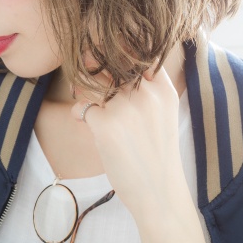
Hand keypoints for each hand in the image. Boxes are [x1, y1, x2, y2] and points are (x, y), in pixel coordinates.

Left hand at [70, 55, 187, 228]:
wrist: (159, 193)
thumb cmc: (156, 154)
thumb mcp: (163, 113)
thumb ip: (146, 88)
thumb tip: (112, 65)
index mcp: (163, 89)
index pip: (141, 52)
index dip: (123, 49)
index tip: (110, 54)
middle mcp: (146, 93)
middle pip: (113, 62)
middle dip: (96, 64)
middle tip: (87, 68)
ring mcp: (126, 107)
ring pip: (94, 82)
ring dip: (84, 89)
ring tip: (88, 100)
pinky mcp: (106, 124)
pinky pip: (82, 107)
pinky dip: (79, 114)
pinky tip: (84, 122)